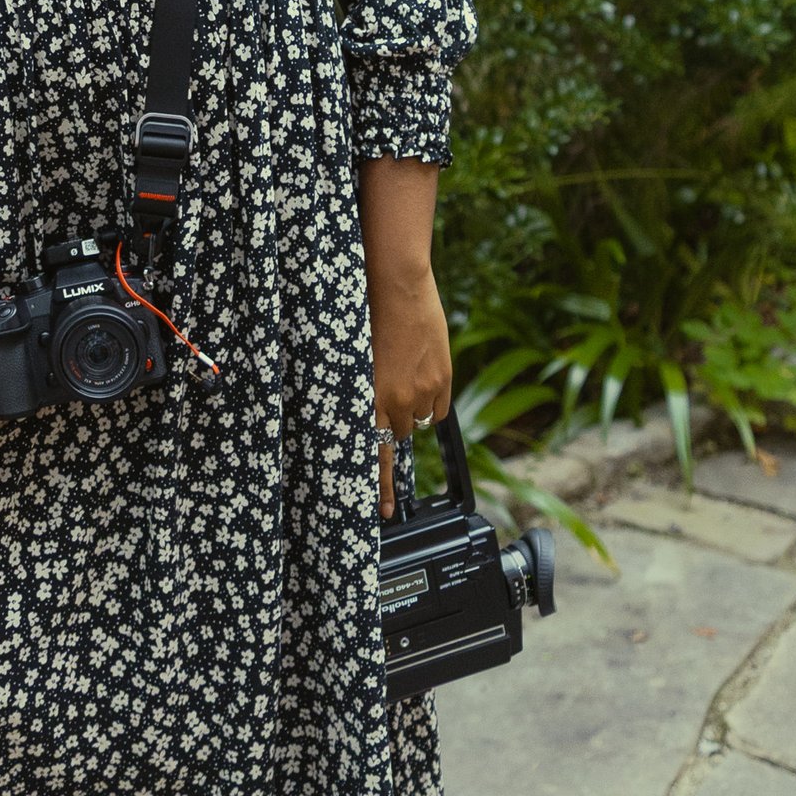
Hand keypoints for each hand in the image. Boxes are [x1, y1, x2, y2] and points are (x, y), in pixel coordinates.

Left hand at [369, 268, 453, 517]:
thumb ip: (362, 393)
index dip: (379, 486)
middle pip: (398, 435)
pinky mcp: (442, 378)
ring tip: (404, 375)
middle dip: (394, 423)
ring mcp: (422, 392)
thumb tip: (369, 415)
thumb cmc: (363, 315)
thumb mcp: (353, 362)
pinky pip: (440, 408)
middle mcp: (395, 402)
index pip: (375, 455)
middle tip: (392, 400)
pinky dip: (433, 399)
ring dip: (412, 407)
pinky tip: (424, 375)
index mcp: (366, 400)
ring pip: (418, 420)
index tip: (383, 511)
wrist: (396, 285)